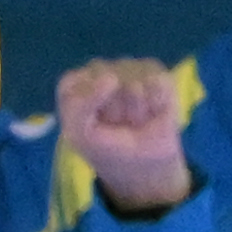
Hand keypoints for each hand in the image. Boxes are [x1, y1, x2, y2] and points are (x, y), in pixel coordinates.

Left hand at [55, 57, 195, 214]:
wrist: (144, 164)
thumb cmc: (107, 147)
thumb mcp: (81, 136)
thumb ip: (81, 106)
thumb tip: (111, 78)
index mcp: (74, 83)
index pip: (74, 85)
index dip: (87, 110)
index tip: (93, 125)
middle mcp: (99, 69)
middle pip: (105, 82)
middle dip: (114, 112)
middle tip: (117, 125)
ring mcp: (128, 67)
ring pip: (133, 84)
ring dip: (137, 111)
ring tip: (135, 119)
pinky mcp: (155, 70)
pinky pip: (157, 82)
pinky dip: (156, 104)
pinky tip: (153, 110)